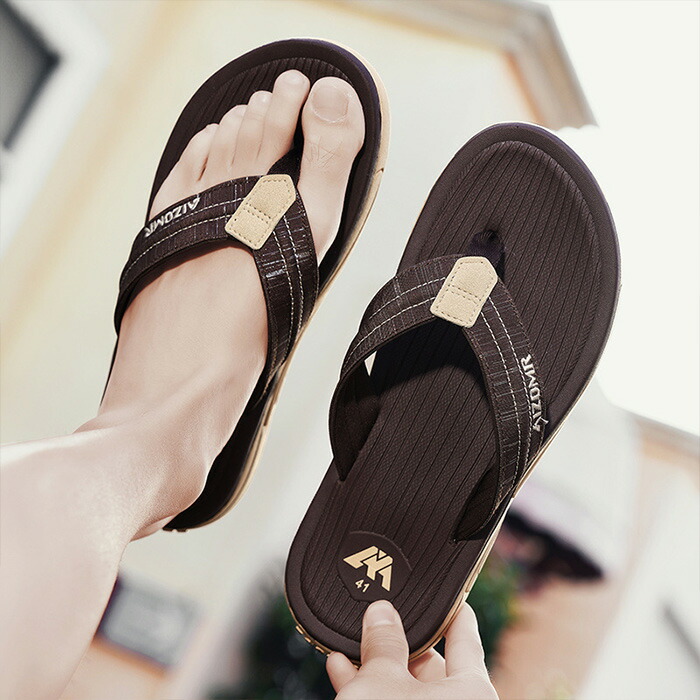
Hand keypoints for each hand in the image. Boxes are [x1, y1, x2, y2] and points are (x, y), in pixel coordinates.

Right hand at [326, 600, 498, 698]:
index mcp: (473, 691)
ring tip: (348, 646)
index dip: (452, 610)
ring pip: (408, 689)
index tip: (448, 592)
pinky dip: (371, 693)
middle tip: (376, 619)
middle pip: (432, 664)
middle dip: (398, 642)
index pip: (465, 636)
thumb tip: (381, 611)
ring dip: (377, 668)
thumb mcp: (380, 684)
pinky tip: (342, 674)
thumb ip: (382, 642)